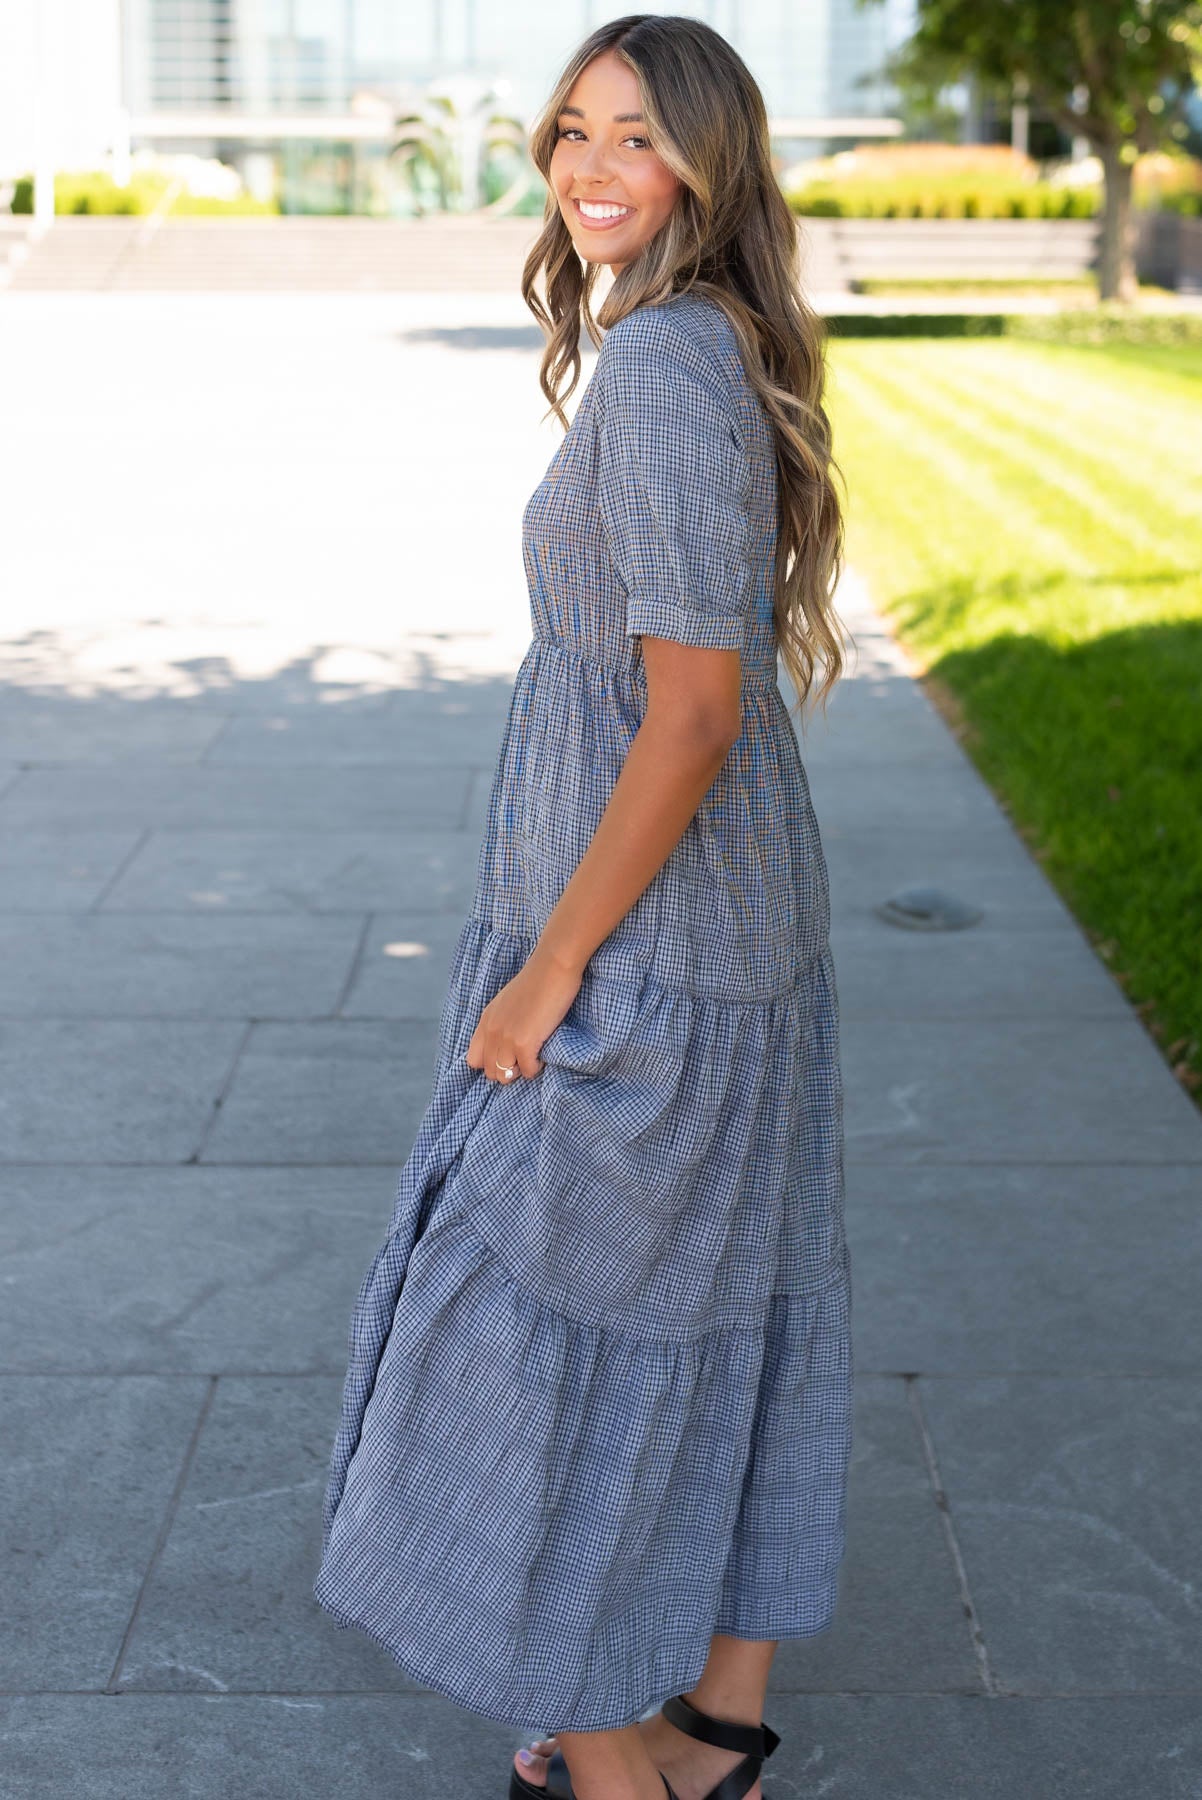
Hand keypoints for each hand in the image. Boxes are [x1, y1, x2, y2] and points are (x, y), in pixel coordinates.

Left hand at [464, 944, 583, 1083]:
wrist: (552, 967)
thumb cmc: (537, 982)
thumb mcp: (508, 1002)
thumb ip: (502, 1022)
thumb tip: (508, 1043)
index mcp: (486, 1021)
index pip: (474, 1059)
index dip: (491, 1062)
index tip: (508, 1057)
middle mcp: (491, 1031)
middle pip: (490, 1071)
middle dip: (507, 1070)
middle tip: (525, 1058)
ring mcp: (506, 1038)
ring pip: (505, 1076)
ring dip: (521, 1071)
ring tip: (533, 1056)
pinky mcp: (524, 1044)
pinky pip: (527, 1071)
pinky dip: (536, 1067)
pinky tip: (543, 1054)